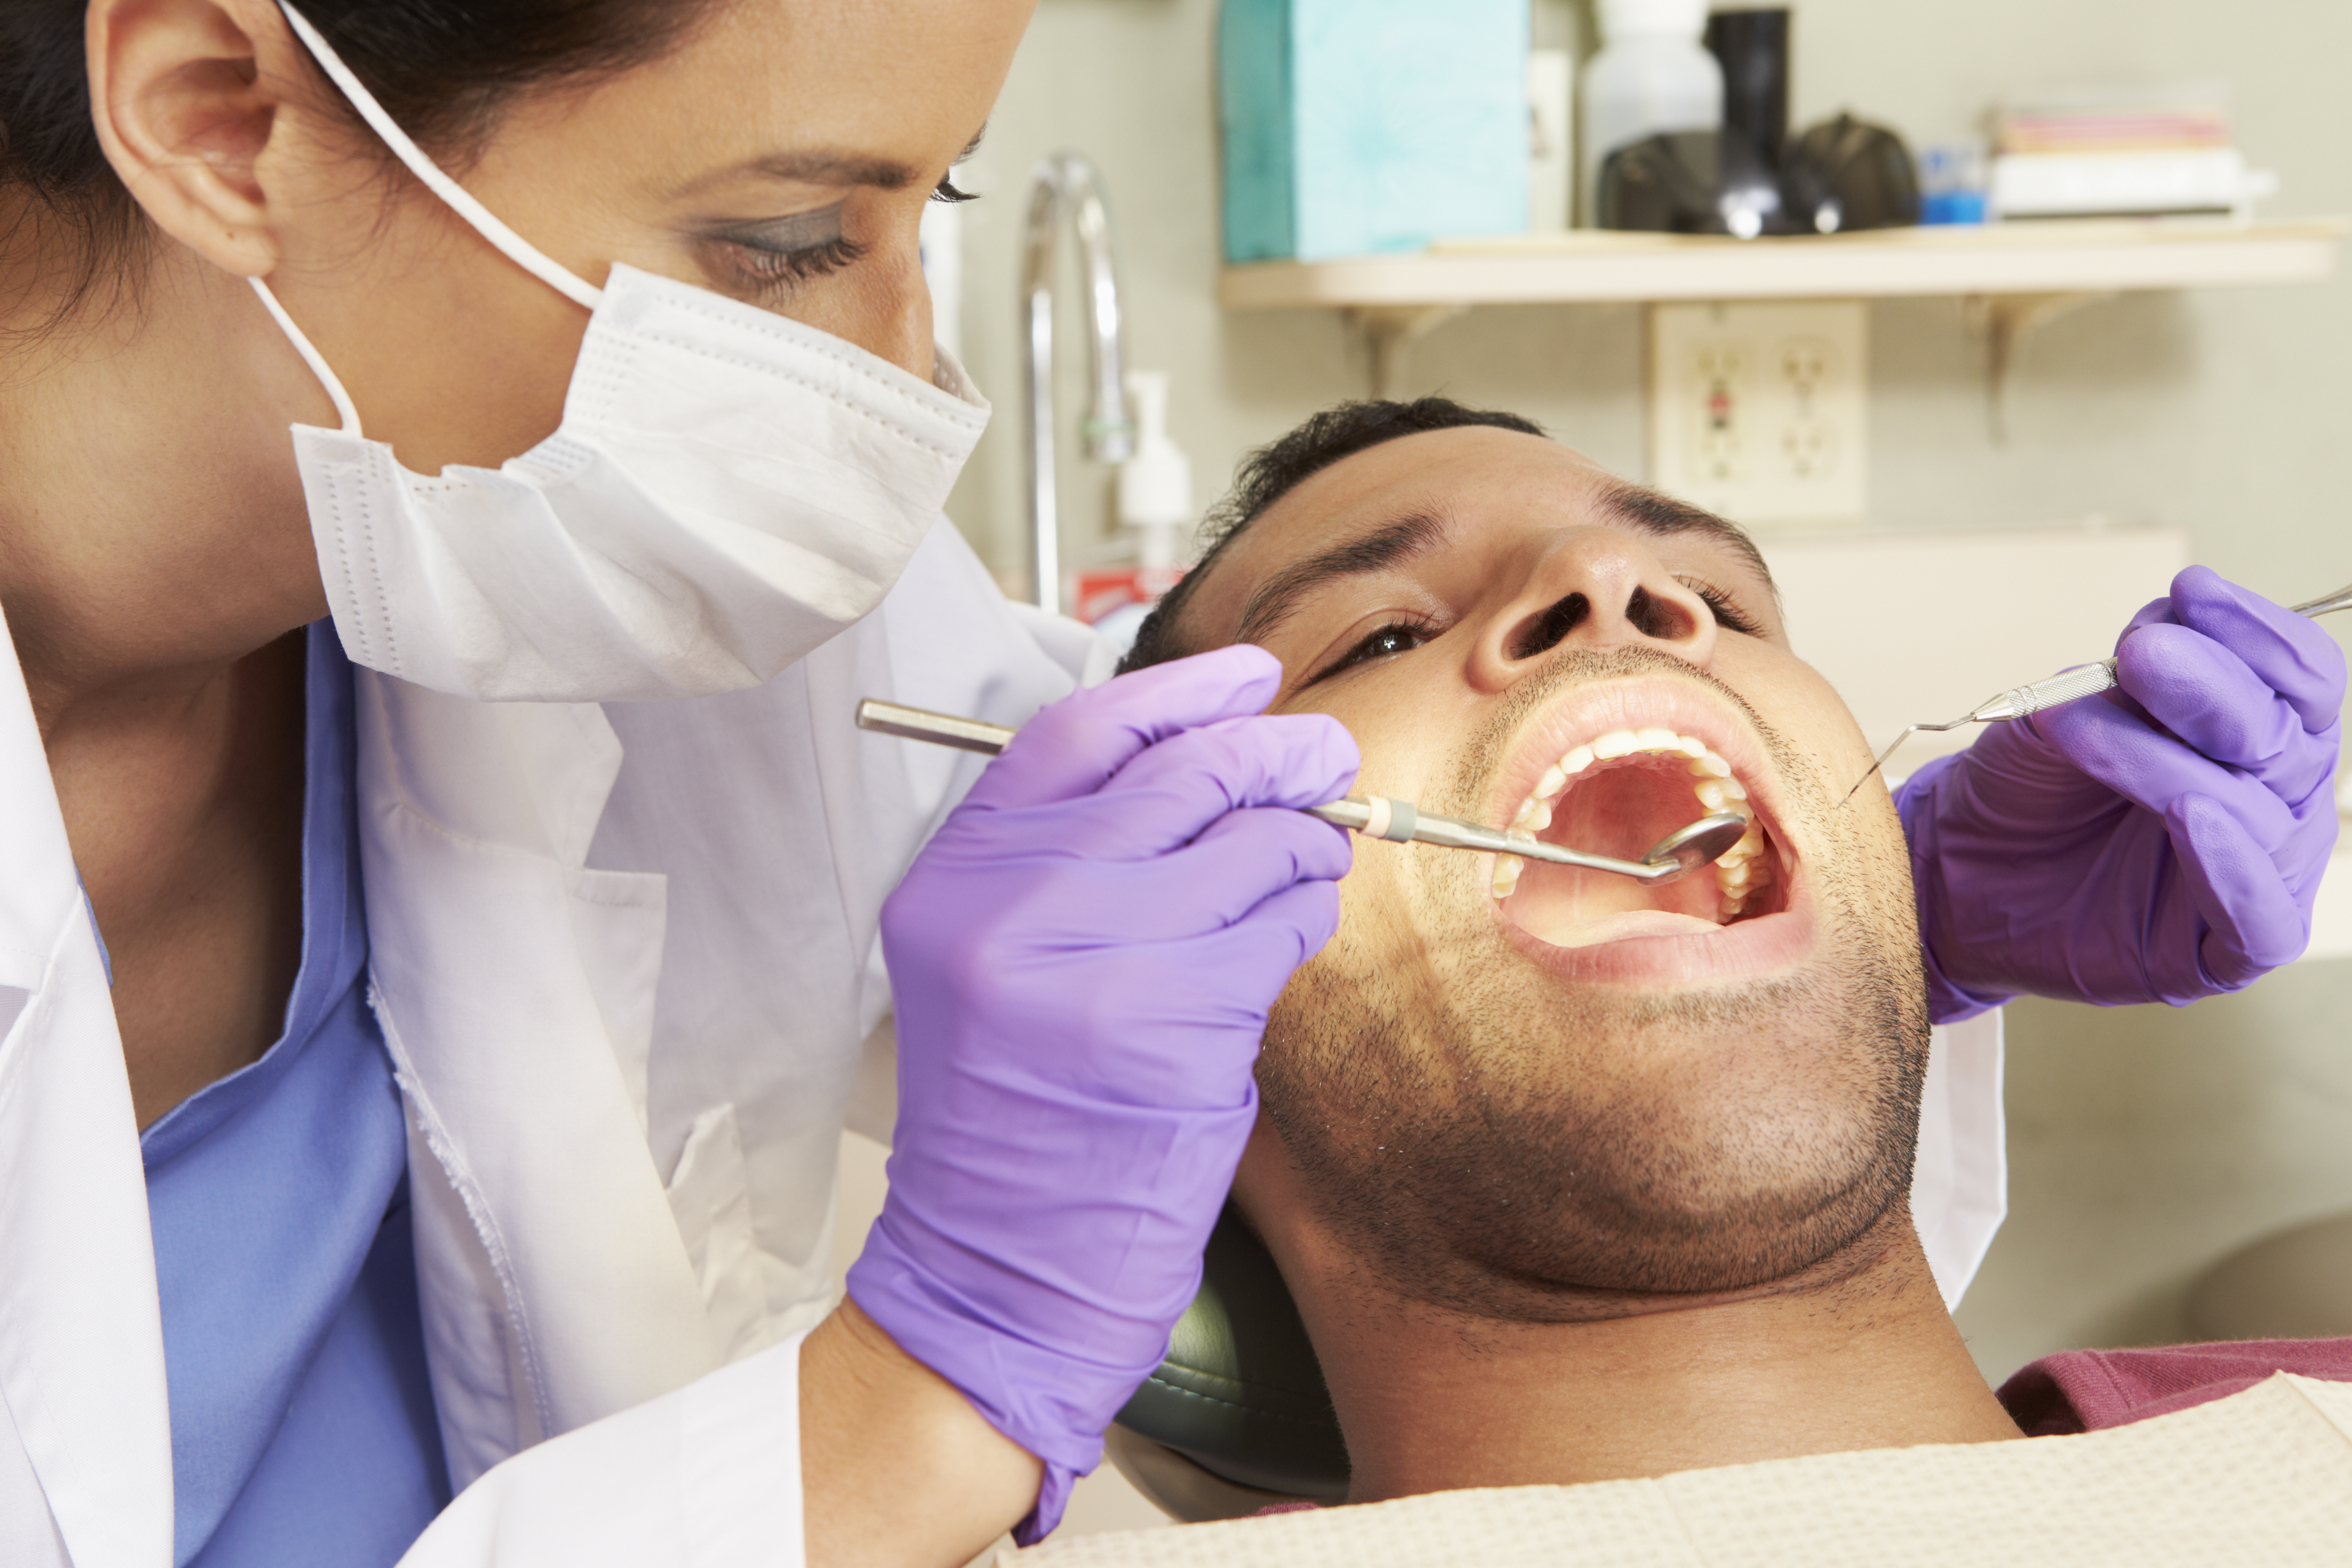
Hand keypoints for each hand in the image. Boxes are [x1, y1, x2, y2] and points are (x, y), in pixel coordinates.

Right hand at [846, 645, 1357, 1540]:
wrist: (992, 1267)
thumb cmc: (1009, 1119)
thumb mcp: (993, 961)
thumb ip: (1070, 858)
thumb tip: (1204, 756)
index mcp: (954, 883)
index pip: (1076, 735)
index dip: (1178, 690)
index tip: (1247, 674)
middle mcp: (1007, 914)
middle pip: (1176, 776)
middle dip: (1276, 753)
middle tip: (1324, 756)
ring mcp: (1087, 972)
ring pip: (1244, 852)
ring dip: (1303, 847)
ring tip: (1311, 863)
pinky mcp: (1165, 1035)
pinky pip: (1270, 940)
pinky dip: (1299, 925)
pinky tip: (1293, 934)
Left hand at [1899, 566, 2342, 1014]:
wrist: (1955, 872)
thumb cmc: (2024, 792)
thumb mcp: (2066, 716)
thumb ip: (2122, 684)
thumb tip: (2166, 637)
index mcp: (2254, 737)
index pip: (2300, 676)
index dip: (2255, 632)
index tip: (2189, 591)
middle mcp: (2274, 803)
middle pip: (2283, 735)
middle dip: (2210, 687)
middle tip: (2137, 653)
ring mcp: (2254, 877)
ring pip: (2255, 811)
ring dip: (2165, 760)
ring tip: (2081, 727)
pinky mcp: (2221, 951)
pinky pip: (2259, 915)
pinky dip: (2231, 865)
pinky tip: (2193, 815)